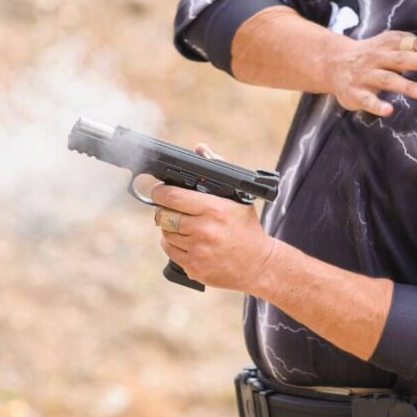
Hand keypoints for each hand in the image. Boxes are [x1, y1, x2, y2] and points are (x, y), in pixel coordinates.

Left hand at [151, 144, 275, 291]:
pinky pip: (169, 251)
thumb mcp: (237, 197)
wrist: (258, 264)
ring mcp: (198, 250)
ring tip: (183, 226)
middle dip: (164, 211)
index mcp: (215, 209)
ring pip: (165, 234)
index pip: (172, 197)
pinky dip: (173, 245)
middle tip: (170, 209)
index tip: (158, 191)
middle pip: (164, 216)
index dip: (159, 192)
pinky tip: (187, 242)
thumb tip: (200, 148)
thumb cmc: (246, 227)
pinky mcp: (194, 268)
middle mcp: (205, 229)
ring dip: (169, 228)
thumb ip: (217, 170)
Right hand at [324, 31, 416, 116]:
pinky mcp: (355, 93)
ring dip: (407, 86)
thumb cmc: (373, 55)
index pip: (414, 44)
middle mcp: (378, 57)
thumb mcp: (392, 47)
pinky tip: (389, 110)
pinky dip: (377, 105)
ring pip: (388, 80)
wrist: (332, 63)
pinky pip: (367, 100)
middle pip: (401, 58)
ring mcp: (366, 75)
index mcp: (390, 43)